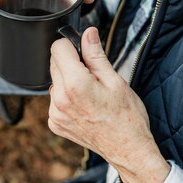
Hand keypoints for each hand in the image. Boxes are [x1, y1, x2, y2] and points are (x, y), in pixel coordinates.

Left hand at [49, 27, 169, 182]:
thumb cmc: (127, 117)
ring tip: (91, 94)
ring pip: (55, 81)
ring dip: (68, 81)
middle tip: (94, 76)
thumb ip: (95, 55)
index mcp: (75, 84)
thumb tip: (88, 33)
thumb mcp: (115, 80)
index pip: (58, 48)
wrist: (128, 149)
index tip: (85, 52)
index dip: (72, 45)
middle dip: (71, 63)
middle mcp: (60, 99)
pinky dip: (66, 98)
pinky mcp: (55, 123)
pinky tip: (85, 106)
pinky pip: (55, 100)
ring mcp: (55, 113)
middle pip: (55, 63)